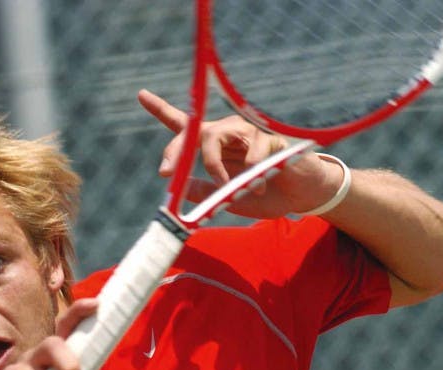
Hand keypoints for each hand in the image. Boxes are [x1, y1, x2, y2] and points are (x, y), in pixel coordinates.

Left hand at [137, 89, 346, 217]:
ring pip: (215, 137)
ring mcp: (248, 134)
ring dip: (214, 166)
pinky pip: (250, 153)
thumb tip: (178, 188)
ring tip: (226, 187)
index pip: (185, 127)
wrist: (301, 197)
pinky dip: (250, 175)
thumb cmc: (263, 195)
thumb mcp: (225, 200)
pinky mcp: (269, 139)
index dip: (161, 109)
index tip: (141, 95)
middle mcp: (228, 134)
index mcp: (214, 148)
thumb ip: (202, 192)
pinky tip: (260, 186)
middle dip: (176, 151)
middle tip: (166, 173)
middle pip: (194, 131)